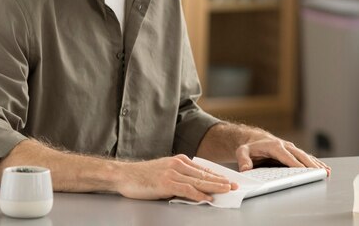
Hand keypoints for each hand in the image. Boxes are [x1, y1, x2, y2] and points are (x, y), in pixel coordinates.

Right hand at [115, 154, 238, 201]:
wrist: (125, 175)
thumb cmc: (143, 176)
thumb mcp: (165, 171)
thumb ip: (180, 176)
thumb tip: (195, 186)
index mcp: (179, 160)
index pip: (203, 169)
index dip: (217, 176)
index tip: (228, 180)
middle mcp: (178, 165)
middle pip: (204, 174)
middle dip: (221, 181)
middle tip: (234, 186)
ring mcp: (173, 173)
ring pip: (199, 181)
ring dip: (214, 187)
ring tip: (227, 191)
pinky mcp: (166, 183)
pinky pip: (187, 190)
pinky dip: (199, 194)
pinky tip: (207, 198)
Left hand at [236, 136, 330, 175]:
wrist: (255, 139)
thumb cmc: (250, 147)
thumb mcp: (242, 151)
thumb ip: (243, 160)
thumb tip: (246, 169)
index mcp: (275, 146)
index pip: (287, 157)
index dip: (295, 164)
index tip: (303, 171)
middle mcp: (286, 146)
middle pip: (300, 156)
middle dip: (310, 165)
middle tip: (319, 173)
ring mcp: (291, 149)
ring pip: (306, 156)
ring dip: (316, 164)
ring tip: (326, 172)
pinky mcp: (294, 153)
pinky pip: (306, 158)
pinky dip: (315, 163)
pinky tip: (323, 168)